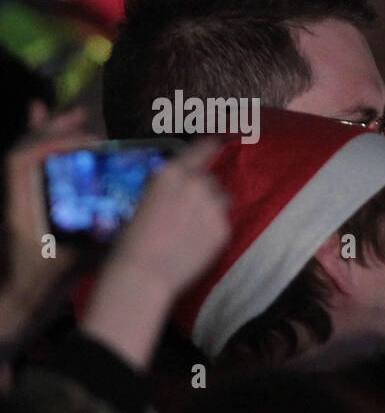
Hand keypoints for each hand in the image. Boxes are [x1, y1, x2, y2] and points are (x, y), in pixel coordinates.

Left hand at [0, 108, 88, 344]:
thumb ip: (98, 246)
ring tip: (75, 118)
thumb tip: (131, 228)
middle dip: (53, 130)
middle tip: (83, 118)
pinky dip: (42, 150)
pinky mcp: (26, 208)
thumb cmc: (39, 290)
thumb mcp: (75, 266)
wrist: (13, 307)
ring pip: (27, 157)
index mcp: (19, 208)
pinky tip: (46, 127)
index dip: (50, 143)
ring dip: (50, 136)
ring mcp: (17, 202)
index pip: (22, 161)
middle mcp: (14, 199)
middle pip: (24, 150)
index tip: (84, 142)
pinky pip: (31, 171)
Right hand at [103, 139, 230, 294]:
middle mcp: (195, 183)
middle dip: (204, 192)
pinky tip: (196, 243)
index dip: (213, 144)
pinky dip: (215, 229)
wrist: (143, 273)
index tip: (223, 139)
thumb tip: (182, 188)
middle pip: (211, 180)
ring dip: (212, 209)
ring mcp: (212, 205)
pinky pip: (224, 222)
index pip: (202, 149)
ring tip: (192, 230)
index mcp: (170, 172)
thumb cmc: (132, 240)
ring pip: (221, 200)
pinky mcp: (224, 228)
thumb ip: (169, 189)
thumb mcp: (145, 200)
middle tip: (188, 214)